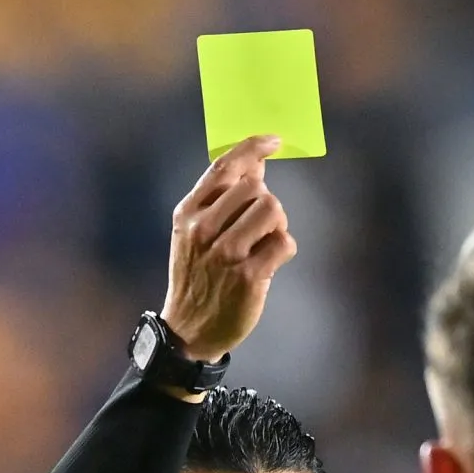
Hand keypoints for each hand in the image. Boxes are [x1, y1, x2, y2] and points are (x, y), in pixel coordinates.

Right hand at [162, 134, 295, 364]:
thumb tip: (255, 163)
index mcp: (188, 213)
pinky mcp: (248, 277)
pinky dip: (284, 249)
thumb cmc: (198, 276)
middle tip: (258, 228)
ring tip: (262, 245)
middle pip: (257, 189)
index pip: (224, 167)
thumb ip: (221, 198)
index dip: (252, 148)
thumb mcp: (194, 233)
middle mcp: (203, 230)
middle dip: (266, 204)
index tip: (273, 141)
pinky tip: (269, 263)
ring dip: (276, 225)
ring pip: (273, 210)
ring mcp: (226, 254)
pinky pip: (284, 242)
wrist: (188, 331)